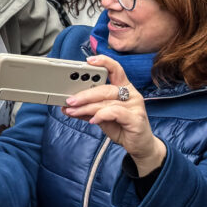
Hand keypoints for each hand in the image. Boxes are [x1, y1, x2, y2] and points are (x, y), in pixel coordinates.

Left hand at [63, 56, 165, 175]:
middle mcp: (131, 93)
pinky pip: (115, 112)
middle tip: (69, 100)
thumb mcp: (101, 116)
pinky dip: (101, 115)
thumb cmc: (121, 127)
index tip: (89, 61)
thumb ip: (86, 110)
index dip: (103, 62)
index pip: (115, 69)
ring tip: (73, 111)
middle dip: (84, 94)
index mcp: (124, 88)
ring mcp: (135, 105)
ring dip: (86, 107)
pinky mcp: (136, 118)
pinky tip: (93, 120)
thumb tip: (67, 107)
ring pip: (107, 101)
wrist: (139, 145)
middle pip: (105, 88)